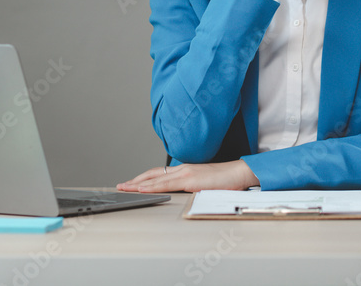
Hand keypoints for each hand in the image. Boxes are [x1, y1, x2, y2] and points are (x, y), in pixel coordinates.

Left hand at [117, 160, 259, 192]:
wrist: (240, 173)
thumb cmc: (226, 179)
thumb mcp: (204, 183)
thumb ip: (192, 186)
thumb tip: (183, 193)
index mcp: (185, 170)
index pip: (159, 173)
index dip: (143, 178)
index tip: (132, 183)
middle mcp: (182, 169)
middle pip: (152, 174)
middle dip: (135, 180)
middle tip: (120, 185)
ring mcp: (186, 173)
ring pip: (156, 178)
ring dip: (138, 183)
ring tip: (125, 187)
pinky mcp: (190, 180)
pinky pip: (167, 184)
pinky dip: (152, 186)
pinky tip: (143, 189)